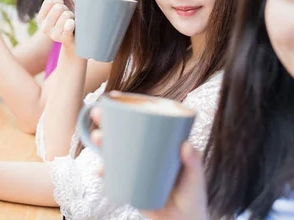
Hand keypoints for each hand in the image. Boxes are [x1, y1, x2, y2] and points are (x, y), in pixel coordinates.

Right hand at [38, 0, 75, 47]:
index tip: (63, 5)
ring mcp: (53, 34)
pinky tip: (72, 23)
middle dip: (67, 9)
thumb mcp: (65, 7)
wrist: (76, 41)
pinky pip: (67, 27)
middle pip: (58, 7)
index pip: (49, 1)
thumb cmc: (70, 20)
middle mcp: (44, 27)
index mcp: (41, 18)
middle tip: (69, 16)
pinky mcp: (63, 39)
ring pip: (66, 15)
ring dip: (73, 16)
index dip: (59, 0)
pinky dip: (70, 24)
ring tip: (73, 21)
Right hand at [89, 108, 209, 219]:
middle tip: (98, 114)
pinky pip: (114, 177)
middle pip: (123, 135)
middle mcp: (145, 154)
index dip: (128, 110)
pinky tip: (100, 170)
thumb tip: (187, 145)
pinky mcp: (131, 186)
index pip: (143, 123)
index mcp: (160, 145)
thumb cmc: (193, 196)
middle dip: (107, 123)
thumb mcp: (195, 177)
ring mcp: (136, 169)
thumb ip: (193, 162)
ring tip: (98, 138)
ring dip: (103, 145)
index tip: (116, 97)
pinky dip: (105, 173)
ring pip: (115, 153)